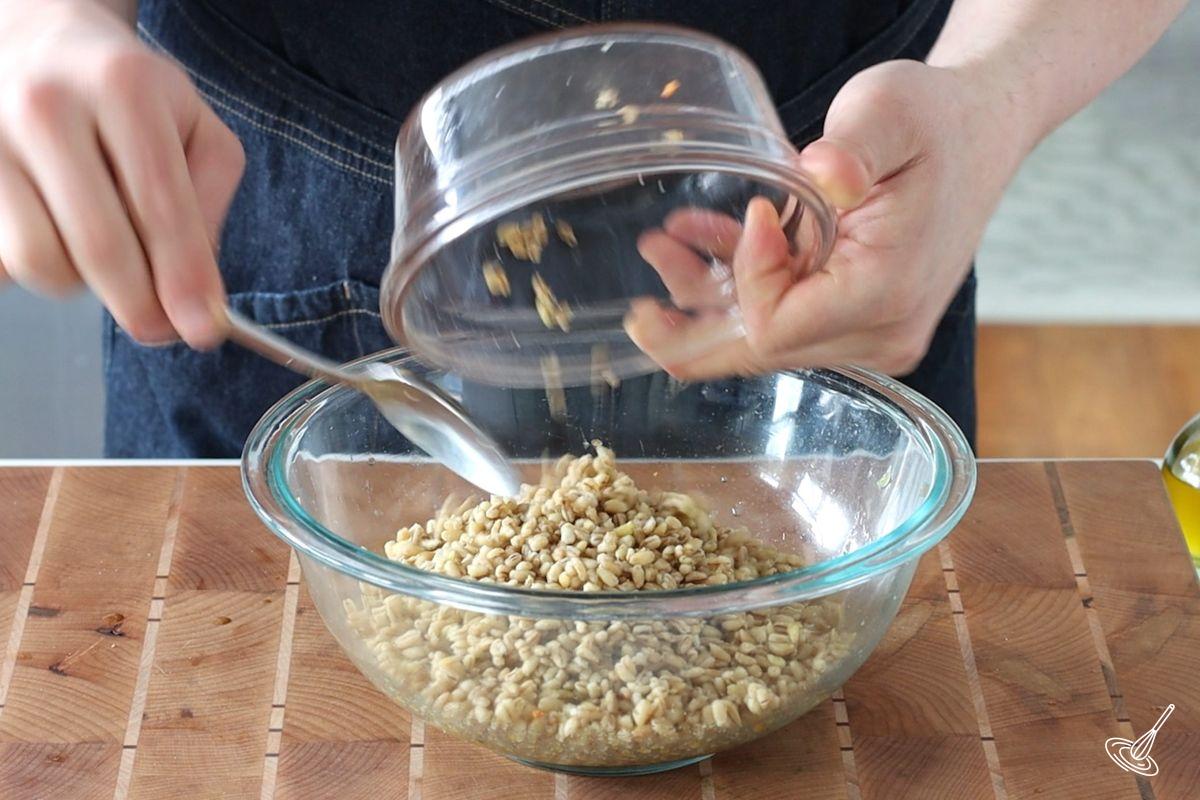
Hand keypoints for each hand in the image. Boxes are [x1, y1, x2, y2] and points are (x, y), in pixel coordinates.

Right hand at [0, 0, 243, 346]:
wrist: (42, 43)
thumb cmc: (131, 96)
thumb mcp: (198, 128)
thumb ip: (210, 206)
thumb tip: (195, 291)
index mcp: (123, 89)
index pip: (161, 208)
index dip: (185, 280)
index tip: (202, 329)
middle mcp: (47, 107)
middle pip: (100, 248)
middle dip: (141, 305)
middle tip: (162, 326)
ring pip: (42, 262)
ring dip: (82, 282)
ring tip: (103, 246)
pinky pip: (2, 261)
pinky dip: (37, 265)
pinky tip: (56, 231)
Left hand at [628, 60, 1022, 378]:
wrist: (979, 132)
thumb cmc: (937, 122)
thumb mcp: (892, 112)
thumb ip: (854, 147)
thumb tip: (824, 176)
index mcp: (884, 295)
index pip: (776, 326)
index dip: (745, 279)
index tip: (758, 213)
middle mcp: (879, 332)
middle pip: (763, 349)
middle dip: (695, 322)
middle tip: (638, 316)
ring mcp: (870, 332)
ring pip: (765, 336)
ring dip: (709, 298)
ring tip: (664, 248)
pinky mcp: (857, 319)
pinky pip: (784, 317)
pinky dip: (742, 286)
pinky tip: (704, 246)